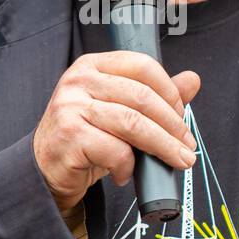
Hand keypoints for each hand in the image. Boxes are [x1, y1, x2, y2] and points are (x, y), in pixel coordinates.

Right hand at [32, 51, 200, 214]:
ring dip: (162, 146)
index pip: (142, 66)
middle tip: (187, 146)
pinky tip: (126, 173)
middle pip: (142, 97)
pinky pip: (115, 150)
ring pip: (133, 124)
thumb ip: (155, 95)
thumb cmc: (85, 137)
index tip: (182, 116)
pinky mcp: (70, 136)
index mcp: (93, 66)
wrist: (46, 168)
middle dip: (173, 125)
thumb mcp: (120, 112)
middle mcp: (79, 80)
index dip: (169, 92)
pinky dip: (129, 166)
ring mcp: (71, 107)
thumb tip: (192, 80)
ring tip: (177, 160)